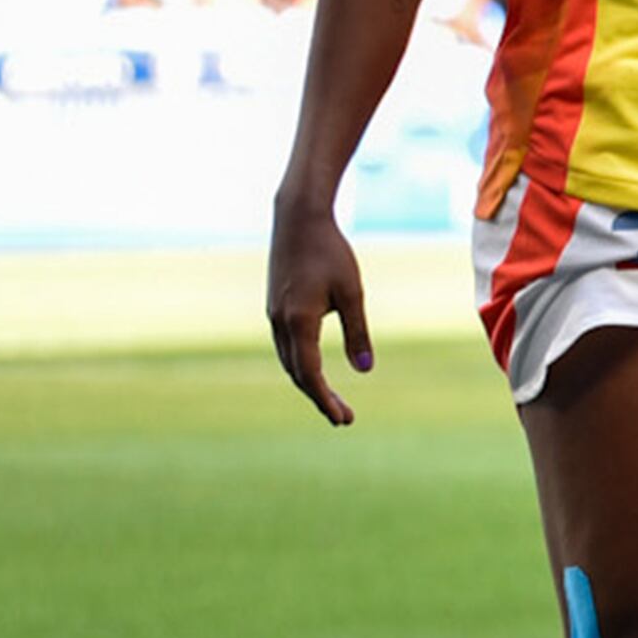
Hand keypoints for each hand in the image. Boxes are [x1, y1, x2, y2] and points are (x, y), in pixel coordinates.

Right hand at [264, 193, 370, 424]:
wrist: (297, 219)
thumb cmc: (330, 252)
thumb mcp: (352, 292)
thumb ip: (357, 333)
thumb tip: (365, 370)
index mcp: (298, 322)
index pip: (310, 374)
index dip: (325, 400)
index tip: (342, 419)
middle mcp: (279, 323)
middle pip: (297, 373)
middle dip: (319, 397)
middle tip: (343, 418)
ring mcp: (272, 315)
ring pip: (288, 361)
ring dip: (307, 382)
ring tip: (330, 399)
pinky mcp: (274, 307)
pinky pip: (284, 346)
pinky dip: (299, 364)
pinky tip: (313, 368)